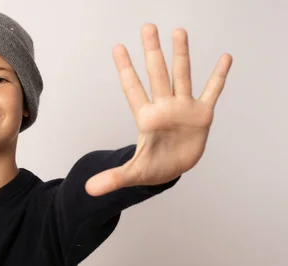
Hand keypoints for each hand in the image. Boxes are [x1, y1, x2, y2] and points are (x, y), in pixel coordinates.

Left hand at [85, 23, 232, 196]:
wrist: (172, 170)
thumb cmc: (151, 167)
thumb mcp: (132, 174)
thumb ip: (112, 179)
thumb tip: (89, 190)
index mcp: (146, 117)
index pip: (133, 89)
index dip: (126, 69)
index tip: (118, 48)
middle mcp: (164, 107)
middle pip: (157, 74)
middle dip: (152, 51)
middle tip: (147, 27)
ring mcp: (183, 108)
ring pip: (182, 76)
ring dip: (181, 55)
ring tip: (178, 31)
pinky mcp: (202, 115)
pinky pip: (212, 92)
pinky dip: (218, 76)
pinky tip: (224, 58)